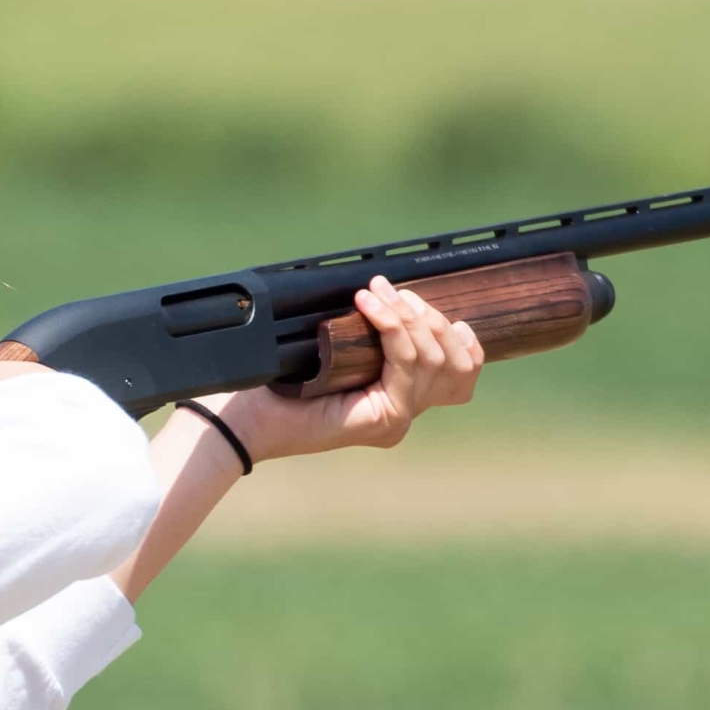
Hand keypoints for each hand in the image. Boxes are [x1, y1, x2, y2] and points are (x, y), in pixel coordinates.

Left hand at [219, 275, 484, 460]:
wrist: (246, 416)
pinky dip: (391, 326)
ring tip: (376, 293)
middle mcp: (404, 414)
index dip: (461, 339)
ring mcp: (397, 420)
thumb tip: (396, 293)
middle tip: (388, 289)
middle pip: (455, 363)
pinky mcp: (384, 419)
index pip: (462, 372)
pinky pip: (406, 363)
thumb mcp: (338, 348)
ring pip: (433, 359)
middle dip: (429, 317)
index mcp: (398, 399)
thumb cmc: (279, 381)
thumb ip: (373, 333)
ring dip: (408, 316)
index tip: (429, 303)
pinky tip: (368, 305)